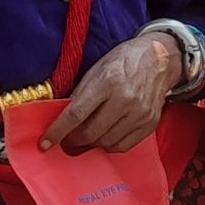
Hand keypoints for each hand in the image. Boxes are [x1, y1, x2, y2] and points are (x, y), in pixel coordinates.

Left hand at [43, 32, 184, 152]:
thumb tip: (61, 118)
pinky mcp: (150, 123)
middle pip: (90, 132)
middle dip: (73, 140)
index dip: (57, 131)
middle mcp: (125, 99)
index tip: (44, 143)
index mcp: (107, 81)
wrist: (159, 58)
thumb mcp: (97, 69)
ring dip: (91, 143)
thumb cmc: (123, 61)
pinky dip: (109, 145)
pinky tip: (105, 135)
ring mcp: (139, 113)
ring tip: (88, 135)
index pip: (76, 114)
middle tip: (67, 140)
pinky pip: (123, 146)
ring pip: (105, 142)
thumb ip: (80, 93)